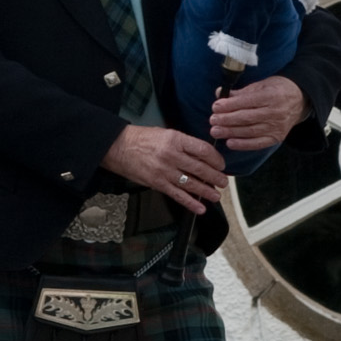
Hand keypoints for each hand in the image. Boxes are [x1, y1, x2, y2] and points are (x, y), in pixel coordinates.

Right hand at [99, 124, 228, 214]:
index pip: (203, 150)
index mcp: (175, 139)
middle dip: (215, 177)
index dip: (216, 159)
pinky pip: (177, 195)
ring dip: (207, 191)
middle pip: (201, 169)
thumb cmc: (140, 138)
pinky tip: (200, 208)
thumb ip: (183, 144)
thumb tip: (202, 156)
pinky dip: (190, 203)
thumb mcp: (165, 133)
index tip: (221, 164)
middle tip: (223, 182)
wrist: (118, 147)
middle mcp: (171, 155)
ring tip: (216, 195)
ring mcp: (164, 171)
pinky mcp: (157, 183)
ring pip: (191, 184)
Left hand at [209, 75, 309, 151]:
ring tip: (216, 131)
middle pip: (247, 118)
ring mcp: (277, 127)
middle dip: (227, 120)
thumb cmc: (277, 90)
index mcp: (271, 96)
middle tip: (212, 120)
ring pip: (250, 131)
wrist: (300, 100)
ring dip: (231, 132)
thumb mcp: (261, 85)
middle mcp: (276, 112)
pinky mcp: (277, 137)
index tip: (215, 107)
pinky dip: (243, 144)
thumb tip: (219, 93)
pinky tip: (230, 143)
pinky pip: (258, 143)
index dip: (229, 105)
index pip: (247, 102)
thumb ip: (240, 92)